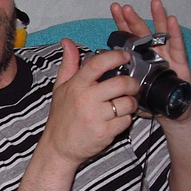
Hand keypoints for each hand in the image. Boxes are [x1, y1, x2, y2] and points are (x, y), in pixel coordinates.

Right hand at [40, 38, 138, 165]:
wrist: (58, 148)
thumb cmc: (61, 117)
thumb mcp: (60, 88)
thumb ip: (68, 64)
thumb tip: (67, 42)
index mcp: (76, 85)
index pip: (99, 64)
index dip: (116, 57)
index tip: (125, 57)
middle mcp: (86, 99)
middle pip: (122, 83)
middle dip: (132, 84)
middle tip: (130, 86)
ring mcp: (96, 116)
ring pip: (128, 103)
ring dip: (130, 104)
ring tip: (123, 105)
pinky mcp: (104, 132)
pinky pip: (126, 121)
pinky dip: (125, 120)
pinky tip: (116, 121)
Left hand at [110, 0, 190, 120]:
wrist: (169, 114)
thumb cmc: (146, 102)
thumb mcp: (125, 91)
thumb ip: (113, 80)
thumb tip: (98, 76)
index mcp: (138, 58)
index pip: (128, 38)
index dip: (122, 24)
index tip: (114, 8)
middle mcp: (152, 54)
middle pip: (142, 33)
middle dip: (133, 19)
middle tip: (125, 7)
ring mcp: (166, 56)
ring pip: (160, 35)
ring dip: (157, 19)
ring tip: (154, 3)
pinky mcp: (180, 63)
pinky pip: (177, 47)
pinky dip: (174, 34)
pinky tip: (172, 21)